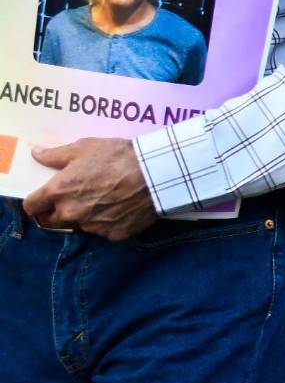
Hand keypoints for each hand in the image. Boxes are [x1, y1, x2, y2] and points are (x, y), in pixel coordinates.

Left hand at [23, 138, 158, 240]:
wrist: (155, 174)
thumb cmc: (117, 157)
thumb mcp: (84, 147)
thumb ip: (56, 155)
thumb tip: (37, 154)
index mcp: (58, 192)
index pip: (31, 206)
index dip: (35, 202)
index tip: (41, 198)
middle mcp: (70, 213)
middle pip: (49, 222)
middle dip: (54, 213)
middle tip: (68, 201)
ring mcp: (91, 227)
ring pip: (78, 226)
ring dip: (82, 218)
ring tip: (100, 202)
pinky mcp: (112, 235)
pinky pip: (103, 231)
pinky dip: (107, 223)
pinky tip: (119, 209)